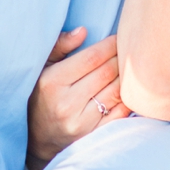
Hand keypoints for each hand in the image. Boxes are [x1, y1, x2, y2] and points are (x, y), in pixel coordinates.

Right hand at [27, 29, 128, 169]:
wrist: (38, 138)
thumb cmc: (41, 96)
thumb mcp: (42, 68)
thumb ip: (60, 46)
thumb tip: (83, 31)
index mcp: (52, 82)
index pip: (91, 58)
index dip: (109, 45)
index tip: (118, 37)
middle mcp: (67, 103)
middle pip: (107, 72)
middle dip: (121, 57)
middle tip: (129, 48)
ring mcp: (82, 122)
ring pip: (117, 91)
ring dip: (127, 76)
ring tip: (131, 66)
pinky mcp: (94, 135)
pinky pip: (121, 111)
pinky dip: (128, 97)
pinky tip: (130, 89)